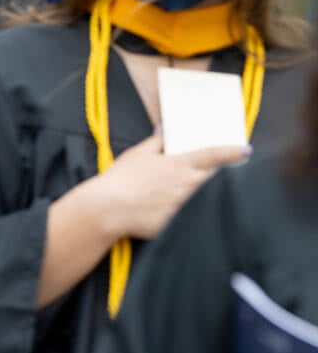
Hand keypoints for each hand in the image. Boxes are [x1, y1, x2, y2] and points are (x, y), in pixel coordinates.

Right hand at [67, 132, 249, 241]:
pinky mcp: (178, 223)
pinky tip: (167, 210)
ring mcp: (185, 205)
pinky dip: (184, 212)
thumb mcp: (137, 154)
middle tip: (203, 172)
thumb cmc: (121, 179)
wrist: (108, 208)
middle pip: (211, 177)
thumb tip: (165, 129)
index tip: (245, 150)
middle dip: (213, 174)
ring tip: (178, 192)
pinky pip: (188, 215)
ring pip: (202, 197)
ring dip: (197, 193)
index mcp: (180, 165)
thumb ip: (156, 141)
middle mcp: (188, 185)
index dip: (232, 152)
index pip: (213, 155)